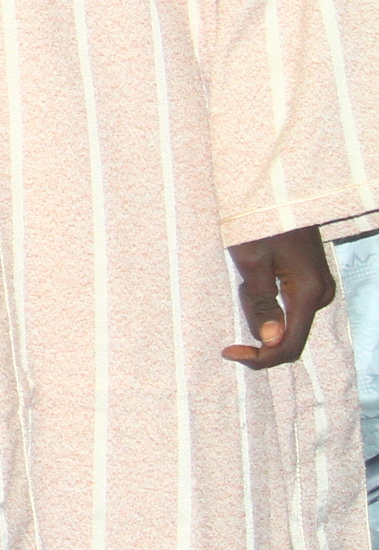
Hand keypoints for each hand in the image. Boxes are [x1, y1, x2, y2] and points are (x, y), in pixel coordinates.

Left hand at [223, 226, 335, 368]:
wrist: (272, 192)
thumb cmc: (257, 221)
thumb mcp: (251, 261)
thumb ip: (262, 303)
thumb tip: (271, 341)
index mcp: (309, 292)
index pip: (290, 345)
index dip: (260, 357)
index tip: (228, 352)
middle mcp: (320, 294)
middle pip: (287, 333)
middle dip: (256, 321)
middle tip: (239, 286)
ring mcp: (317, 286)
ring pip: (284, 316)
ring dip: (257, 305)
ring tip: (246, 272)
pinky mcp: (309, 279)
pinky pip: (285, 302)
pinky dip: (263, 295)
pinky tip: (253, 272)